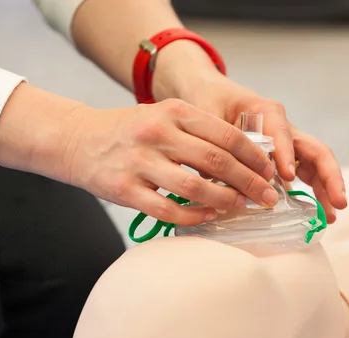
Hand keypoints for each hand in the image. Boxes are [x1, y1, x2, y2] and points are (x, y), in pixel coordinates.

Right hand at [64, 99, 278, 225]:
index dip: (254, 157)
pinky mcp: (124, 189)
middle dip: (250, 182)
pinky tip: (209, 215)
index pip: (226, 135)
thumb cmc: (131, 132)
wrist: (77, 140)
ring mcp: (139, 162)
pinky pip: (168, 209)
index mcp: (173, 112)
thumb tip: (246, 161)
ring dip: (225, 200)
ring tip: (242, 206)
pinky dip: (194, 215)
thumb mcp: (165, 117)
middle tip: (268, 197)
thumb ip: (200, 133)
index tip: (270, 172)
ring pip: (194, 186)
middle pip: (216, 161)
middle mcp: (157, 133)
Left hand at [153, 46, 347, 223]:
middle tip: (338, 202)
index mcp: (266, 111)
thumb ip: (213, 141)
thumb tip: (212, 176)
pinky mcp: (288, 158)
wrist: (215, 96)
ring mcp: (290, 144)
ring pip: (317, 165)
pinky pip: (308, 174)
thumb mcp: (208, 115)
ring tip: (332, 215)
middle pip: (316, 150)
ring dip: (328, 189)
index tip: (287, 175)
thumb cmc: (212, 102)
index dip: (286, 153)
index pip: (282, 132)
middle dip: (329, 177)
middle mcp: (284, 127)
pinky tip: (322, 213)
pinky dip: (315, 193)